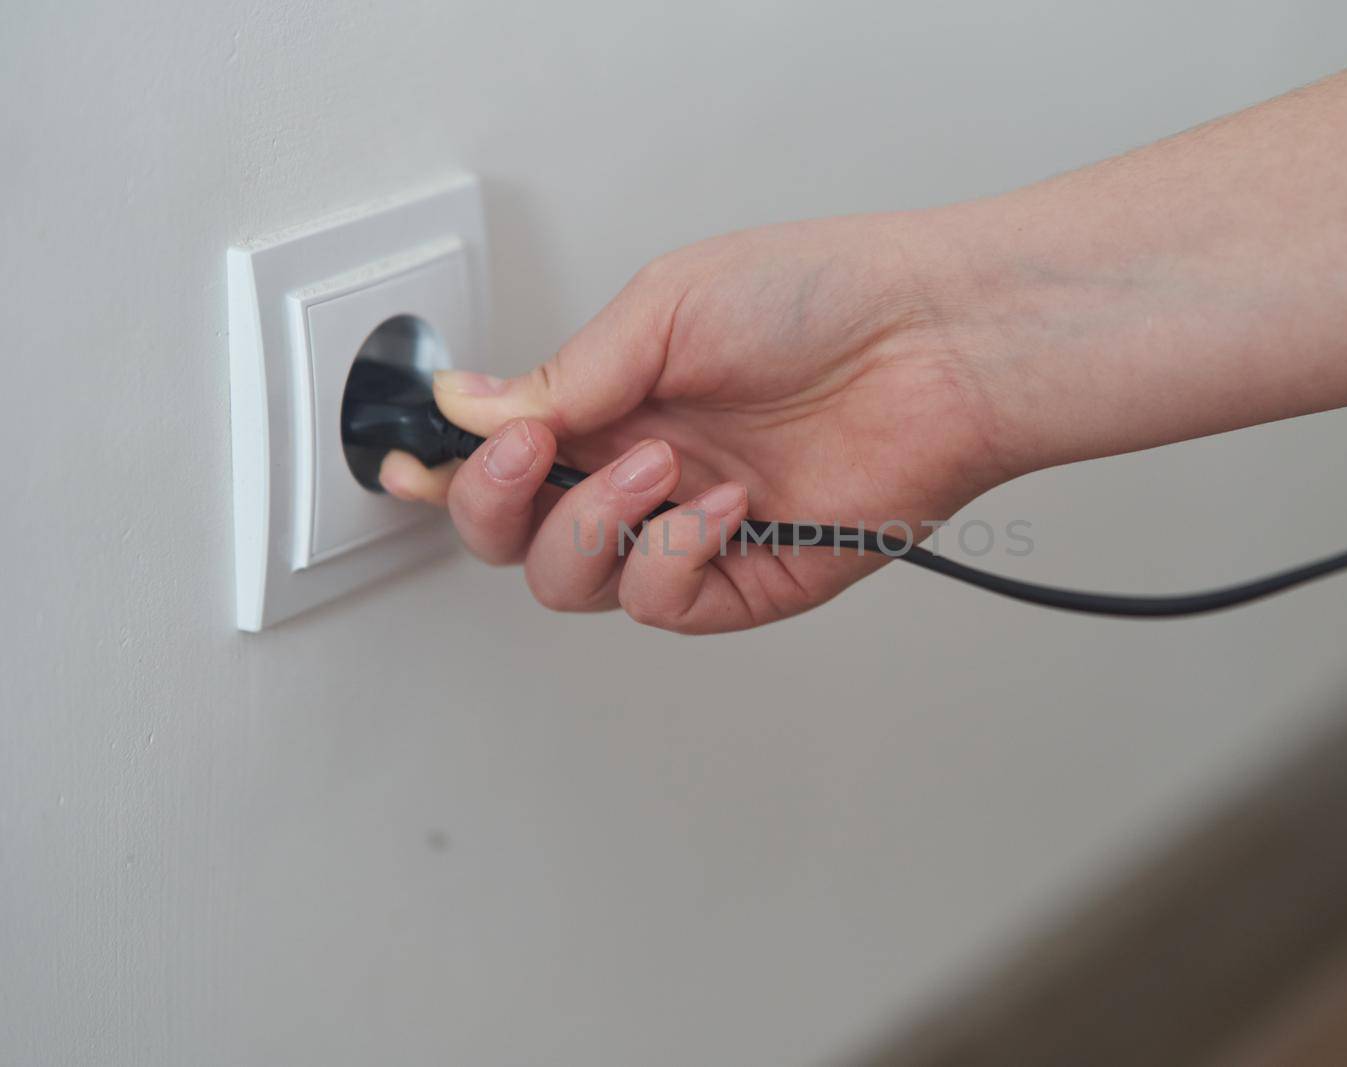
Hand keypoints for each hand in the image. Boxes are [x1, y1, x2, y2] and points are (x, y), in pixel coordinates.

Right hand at [380, 210, 1021, 632]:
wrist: (937, 340)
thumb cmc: (824, 297)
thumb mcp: (666, 308)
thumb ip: (564, 374)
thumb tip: (467, 406)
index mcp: (615, 400)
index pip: (502, 456)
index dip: (445, 470)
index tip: (405, 462)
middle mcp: (643, 469)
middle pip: (515, 536)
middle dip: (493, 506)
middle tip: (524, 456)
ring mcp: (692, 528)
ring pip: (574, 581)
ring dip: (592, 524)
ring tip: (658, 462)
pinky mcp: (749, 578)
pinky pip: (663, 603)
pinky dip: (672, 557)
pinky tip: (720, 505)